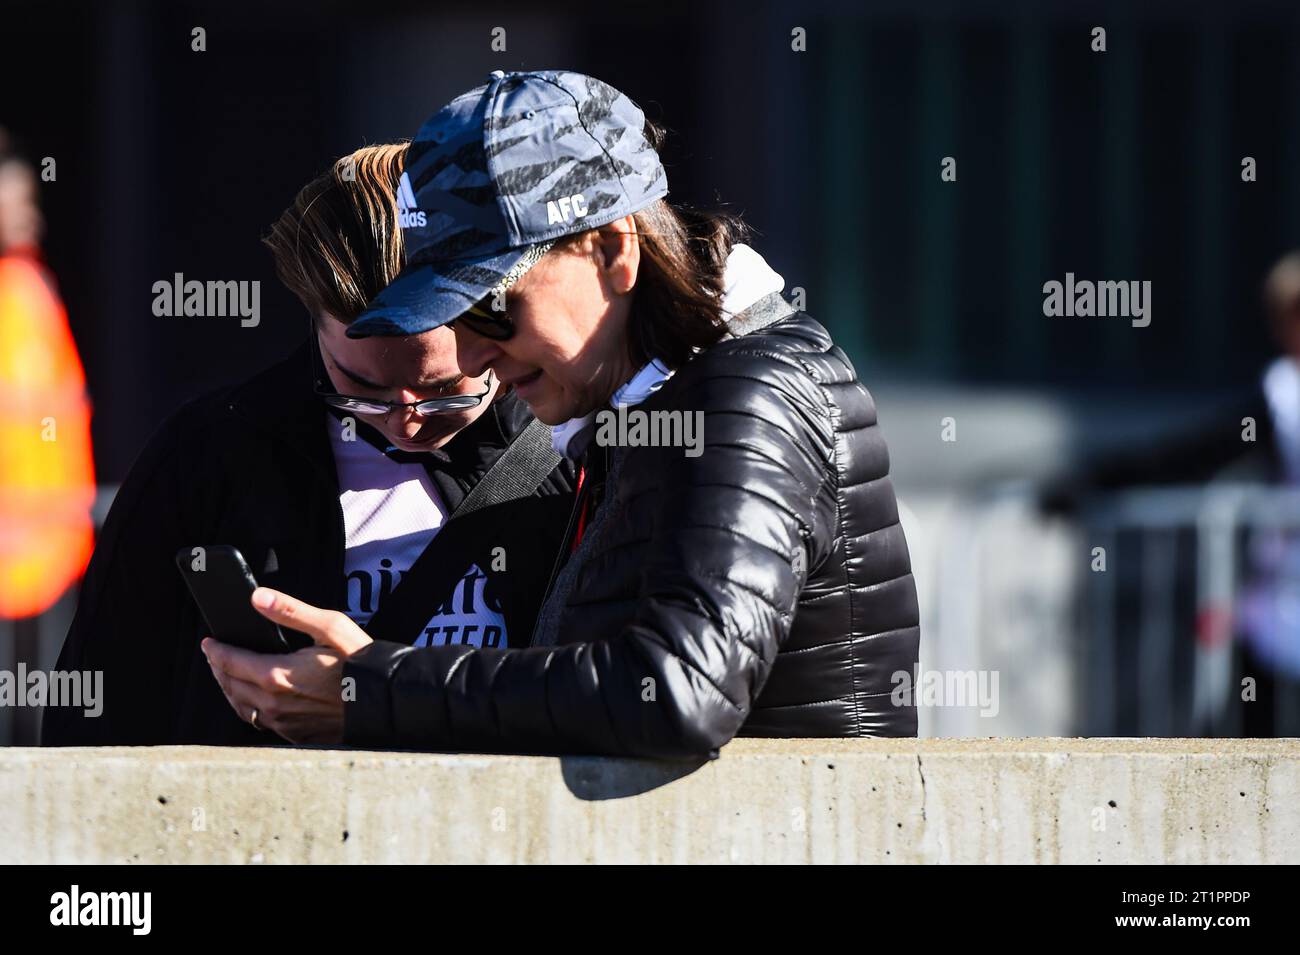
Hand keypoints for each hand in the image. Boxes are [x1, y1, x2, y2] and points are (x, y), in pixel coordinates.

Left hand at [201, 587, 373, 743]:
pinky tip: (254, 701)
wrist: (386, 702)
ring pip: (242, 708)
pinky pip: (261, 723)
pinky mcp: (296, 735)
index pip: (231, 661)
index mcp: (277, 675)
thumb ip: (291, 612)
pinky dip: (249, 709)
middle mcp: (274, 704)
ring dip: (230, 690)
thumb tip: (259, 598)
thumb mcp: (330, 626)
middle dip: (218, 669)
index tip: (208, 642)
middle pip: (231, 686)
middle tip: (214, 657)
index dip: (215, 650)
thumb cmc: (361, 663)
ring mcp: (284, 723)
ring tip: (228, 678)